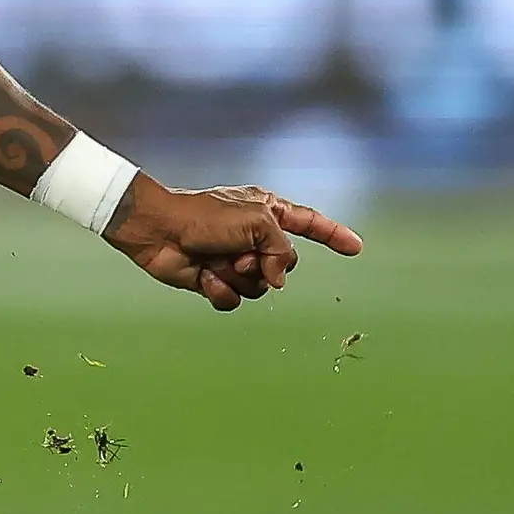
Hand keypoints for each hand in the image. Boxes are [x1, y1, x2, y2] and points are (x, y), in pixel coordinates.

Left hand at [107, 179, 363, 309]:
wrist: (156, 231)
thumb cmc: (203, 216)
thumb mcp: (257, 221)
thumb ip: (283, 250)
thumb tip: (277, 281)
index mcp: (268, 212)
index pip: (310, 224)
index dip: (334, 235)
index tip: (356, 248)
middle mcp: (255, 237)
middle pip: (286, 266)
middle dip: (264, 263)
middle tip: (237, 250)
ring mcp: (234, 260)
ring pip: (260, 287)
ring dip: (238, 276)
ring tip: (215, 260)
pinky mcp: (214, 280)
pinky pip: (234, 300)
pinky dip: (219, 291)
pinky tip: (203, 277)